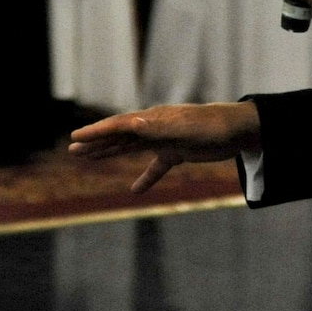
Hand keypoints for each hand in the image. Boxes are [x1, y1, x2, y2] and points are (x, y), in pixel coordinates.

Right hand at [68, 101, 261, 192]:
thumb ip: (158, 126)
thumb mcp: (184, 128)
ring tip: (88, 158)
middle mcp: (154, 127)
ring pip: (130, 148)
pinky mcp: (177, 152)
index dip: (96, 132)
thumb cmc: (212, 126)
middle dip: (95, 143)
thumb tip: (132, 122)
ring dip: (110, 153)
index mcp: (152, 119)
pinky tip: (135, 192)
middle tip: (72, 149)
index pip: (118, 125)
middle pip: (118, 136)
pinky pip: (156, 167)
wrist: (239, 129)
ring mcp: (164, 139)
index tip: (76, 137)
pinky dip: (145, 178)